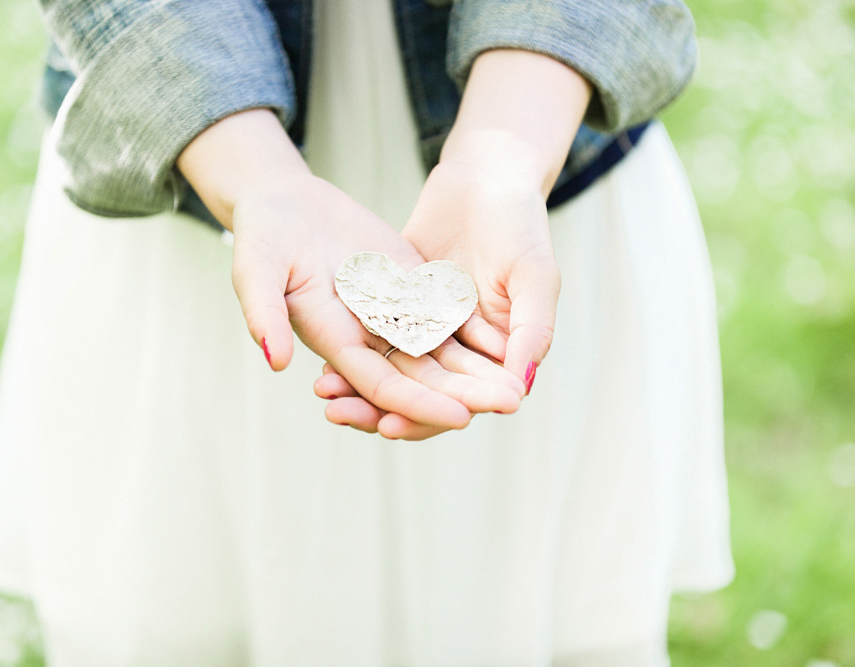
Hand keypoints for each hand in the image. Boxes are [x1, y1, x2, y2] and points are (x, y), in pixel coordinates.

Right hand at [230, 173, 522, 433]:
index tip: (460, 417)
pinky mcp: (407, 285)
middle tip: (508, 403)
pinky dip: (474, 329)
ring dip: (476, 369)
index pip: (382, 383)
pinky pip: (443, 312)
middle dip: (463, 393)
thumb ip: (264, 312)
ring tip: (516, 381)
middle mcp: (365, 334)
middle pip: (421, 375)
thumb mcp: (255, 268)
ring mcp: (389, 311)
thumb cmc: (261, 235)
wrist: (283, 202)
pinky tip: (510, 338)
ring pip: (439, 350)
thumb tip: (273, 360)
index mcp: (332, 339)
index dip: (419, 403)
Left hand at [313, 49, 589, 431]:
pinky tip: (318, 356)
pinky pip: (371, 333)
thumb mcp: (536, 275)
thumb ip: (533, 330)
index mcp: (494, 353)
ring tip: (323, 390)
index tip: (389, 426)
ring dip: (357, 385)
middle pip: (415, 394)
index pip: (457, 403)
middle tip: (338, 412)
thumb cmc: (521, 222)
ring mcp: (426, 325)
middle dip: (377, 409)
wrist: (488, 173)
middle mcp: (458, 348)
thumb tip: (521, 390)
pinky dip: (348, 347)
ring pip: (389, 368)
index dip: (424, 419)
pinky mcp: (399, 302)